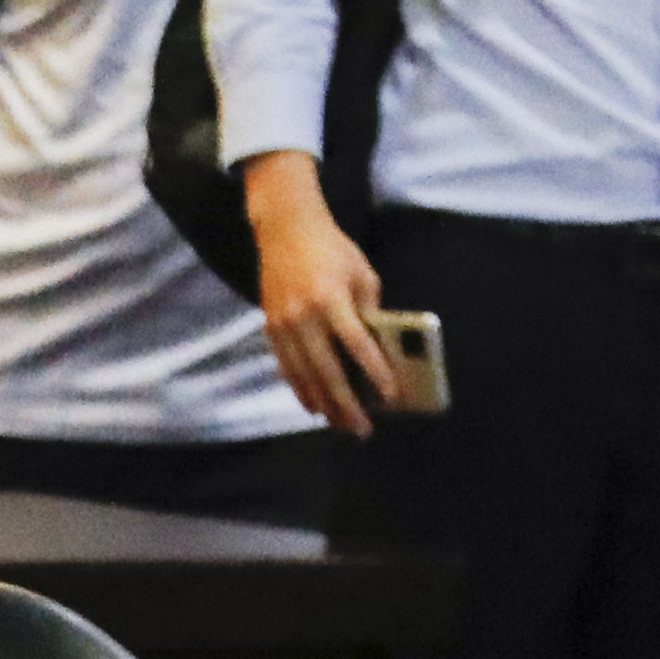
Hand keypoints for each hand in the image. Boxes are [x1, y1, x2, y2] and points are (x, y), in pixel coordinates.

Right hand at [246, 156, 393, 435]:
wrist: (285, 229)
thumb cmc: (333, 250)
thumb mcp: (362, 274)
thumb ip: (370, 311)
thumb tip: (380, 350)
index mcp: (331, 300)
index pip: (357, 345)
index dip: (375, 373)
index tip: (390, 396)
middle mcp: (303, 316)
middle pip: (327, 371)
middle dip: (346, 404)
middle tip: (362, 429)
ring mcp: (282, 323)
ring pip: (303, 375)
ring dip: (322, 404)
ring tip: (340, 425)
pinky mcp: (269, 325)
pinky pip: (286, 366)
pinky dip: (300, 388)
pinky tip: (313, 405)